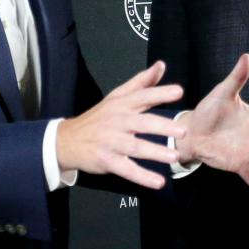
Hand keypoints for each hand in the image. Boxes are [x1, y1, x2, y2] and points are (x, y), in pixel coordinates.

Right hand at [57, 61, 184, 189]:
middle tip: (183, 131)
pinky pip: (127, 169)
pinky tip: (158, 182)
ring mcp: (111, 142)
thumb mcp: (116, 97)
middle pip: (142, 123)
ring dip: (155, 152)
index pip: (142, 96)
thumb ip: (141, 82)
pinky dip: (142, 177)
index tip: (179, 92)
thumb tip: (161, 66)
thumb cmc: (98, 118)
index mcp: (122, 105)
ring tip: (174, 157)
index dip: (160, 93)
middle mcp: (117, 122)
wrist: (66, 140)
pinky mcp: (107, 160)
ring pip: (135, 147)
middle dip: (162, 126)